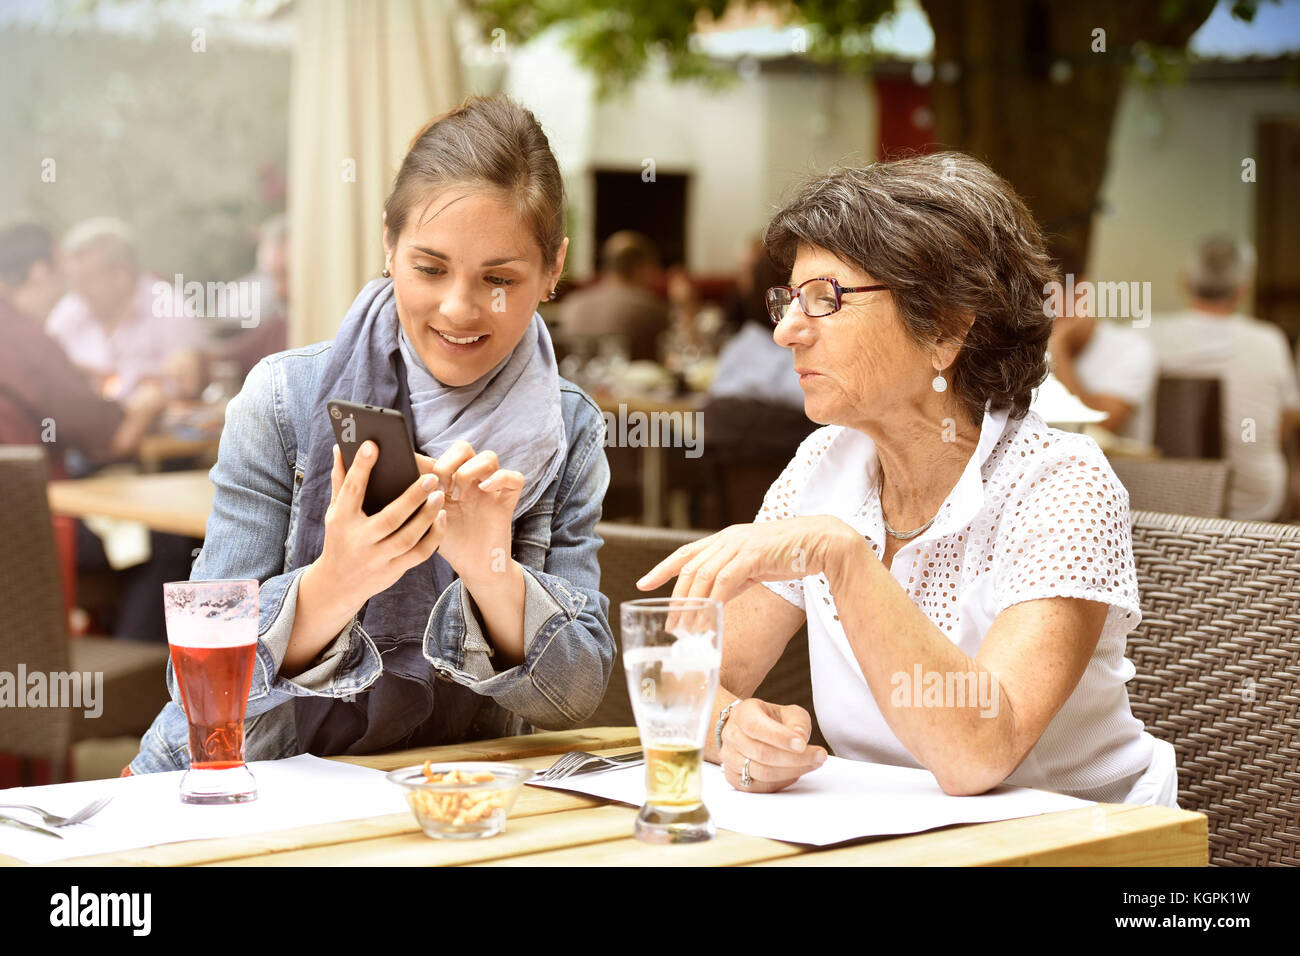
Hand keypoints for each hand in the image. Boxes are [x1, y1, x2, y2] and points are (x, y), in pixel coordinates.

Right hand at [314, 441, 446, 607]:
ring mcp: (377, 559)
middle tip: (431, 477)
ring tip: (440, 496)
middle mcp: (359, 541)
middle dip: (412, 498)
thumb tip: (340, 447)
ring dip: (426, 517)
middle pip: (389, 519)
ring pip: (407, 539)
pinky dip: (433, 537)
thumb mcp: (335, 511)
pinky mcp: (393, 571)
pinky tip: (441, 519)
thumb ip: (341, 480)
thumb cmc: (340, 537)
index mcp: (342, 520)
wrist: (338, 584)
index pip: (351, 491)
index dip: (361, 467)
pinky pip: (419, 555)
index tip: (373, 444)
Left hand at [415, 440, 524, 580]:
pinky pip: (514, 477)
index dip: (426, 459)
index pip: (439, 455)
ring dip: (469, 470)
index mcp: (450, 480)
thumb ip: (418, 496)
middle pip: (464, 448)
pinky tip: (484, 489)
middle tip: (438, 485)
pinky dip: (499, 478)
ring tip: (458, 494)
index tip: (412, 471)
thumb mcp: (427, 517)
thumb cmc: (449, 543)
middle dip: (448, 462)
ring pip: (488, 457)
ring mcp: (491, 489)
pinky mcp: (507, 499)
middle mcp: (471, 480)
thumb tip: (400, 475)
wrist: (473, 567)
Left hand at [636, 516, 859, 604]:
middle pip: (689, 568)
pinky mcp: (752, 555)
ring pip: (703, 575)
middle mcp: (727, 539)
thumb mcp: (754, 564)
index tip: (643, 584)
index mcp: (725, 538)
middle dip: (674, 598)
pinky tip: (708, 616)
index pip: (685, 553)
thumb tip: (715, 599)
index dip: (662, 569)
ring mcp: (739, 545)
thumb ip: (733, 575)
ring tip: (685, 629)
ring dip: (690, 605)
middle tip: (669, 626)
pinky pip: (724, 580)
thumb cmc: (790, 553)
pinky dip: (712, 600)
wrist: (821, 542)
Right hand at [719, 698, 826, 792]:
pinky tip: (795, 772)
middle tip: (819, 756)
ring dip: (792, 771)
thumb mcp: (788, 713)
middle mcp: (731, 735)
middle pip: (762, 753)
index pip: (756, 726)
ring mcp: (729, 758)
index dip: (780, 737)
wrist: (749, 731)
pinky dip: (781, 782)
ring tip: (812, 764)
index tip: (803, 744)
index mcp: (742, 713)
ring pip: (761, 773)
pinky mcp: (733, 777)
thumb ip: (797, 722)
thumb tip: (800, 737)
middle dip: (795, 758)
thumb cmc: (772, 721)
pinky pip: (759, 787)